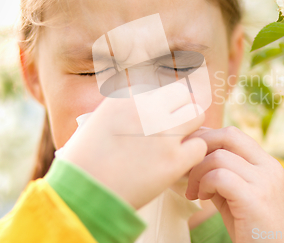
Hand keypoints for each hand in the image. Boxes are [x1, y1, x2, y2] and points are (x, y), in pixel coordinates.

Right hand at [60, 83, 206, 209]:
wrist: (84, 195)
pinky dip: (192, 155)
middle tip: (173, 128)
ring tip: (177, 144)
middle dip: (179, 110)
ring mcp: (163, 133)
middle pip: (181, 95)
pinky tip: (178, 163)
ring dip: (190, 128)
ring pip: (196, 115)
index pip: (159, 88)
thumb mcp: (97, 122)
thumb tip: (142, 107)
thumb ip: (122, 110)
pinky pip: (199, 147)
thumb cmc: (84, 163)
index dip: (160, 104)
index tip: (155, 118)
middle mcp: (147, 109)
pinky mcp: (174, 159)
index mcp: (126, 97)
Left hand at [185, 126, 283, 242]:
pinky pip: (220, 176)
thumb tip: (195, 160)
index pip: (233, 134)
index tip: (190, 156)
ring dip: (198, 172)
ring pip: (219, 156)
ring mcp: (264, 182)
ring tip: (195, 191)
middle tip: (187, 167)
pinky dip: (205, 184)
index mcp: (267, 164)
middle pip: (228, 135)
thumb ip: (224, 176)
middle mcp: (269, 167)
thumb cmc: (255, 231)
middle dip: (200, 147)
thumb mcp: (240, 196)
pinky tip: (203, 198)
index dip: (206, 139)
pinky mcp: (254, 199)